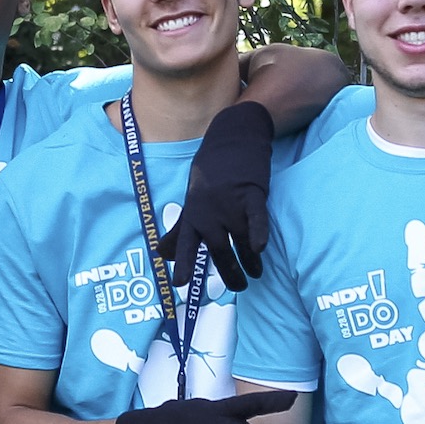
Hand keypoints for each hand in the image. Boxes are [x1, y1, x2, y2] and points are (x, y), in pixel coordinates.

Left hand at [162, 101, 276, 291]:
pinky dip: (259, 232)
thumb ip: (180, 230)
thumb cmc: (211, 170)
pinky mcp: (252, 192)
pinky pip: (256, 218)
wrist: (233, 135)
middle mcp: (209, 210)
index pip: (186, 243)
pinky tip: (261, 247)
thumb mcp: (191, 198)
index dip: (183, 263)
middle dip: (229, 272)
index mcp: (193, 213)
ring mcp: (230, 202)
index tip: (180, 284)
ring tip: (256, 273)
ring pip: (240, 239)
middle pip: (219, 249)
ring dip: (249, 260)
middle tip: (239, 288)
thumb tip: (162, 255)